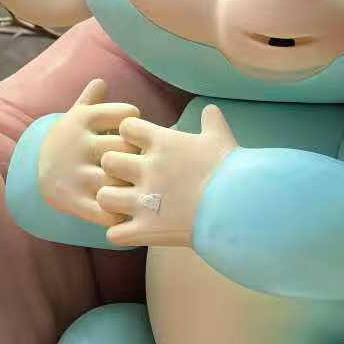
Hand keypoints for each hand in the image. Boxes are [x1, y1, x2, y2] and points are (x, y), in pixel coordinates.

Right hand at [36, 78, 139, 224]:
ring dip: (131, 186)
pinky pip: (103, 209)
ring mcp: (75, 174)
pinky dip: (119, 212)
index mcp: (83, 120)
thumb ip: (90, 100)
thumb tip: (101, 81)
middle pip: (125, 148)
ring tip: (141, 188)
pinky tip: (127, 209)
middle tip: (146, 165)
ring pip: (116, 179)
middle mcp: (79, 145)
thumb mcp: (75, 118)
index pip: (125, 115)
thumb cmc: (68, 142)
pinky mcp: (73, 200)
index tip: (135, 133)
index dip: (137, 124)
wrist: (32, 172)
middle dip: (139, 158)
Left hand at [97, 104, 237, 247]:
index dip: (129, 135)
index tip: (139, 144)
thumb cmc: (231, 169)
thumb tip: (211, 109)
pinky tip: (132, 230)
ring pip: (104, 197)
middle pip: (107, 160)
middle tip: (127, 176)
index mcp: (163, 143)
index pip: (126, 128)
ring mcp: (144, 201)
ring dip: (111, 201)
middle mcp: (147, 169)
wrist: (239, 205)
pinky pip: (115, 234)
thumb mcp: (222, 139)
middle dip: (114, 168)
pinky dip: (121, 233)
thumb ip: (212, 122)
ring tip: (124, 206)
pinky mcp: (147, 229)